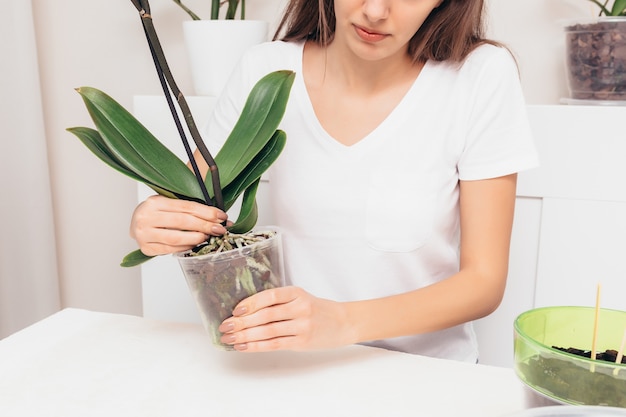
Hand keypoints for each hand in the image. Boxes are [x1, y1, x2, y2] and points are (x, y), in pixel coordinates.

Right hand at [130, 195, 227, 255]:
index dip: (206, 212)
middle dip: (205, 225)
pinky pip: (171, 250)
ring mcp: (144, 234)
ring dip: (197, 238)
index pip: (186, 207)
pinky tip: (195, 244)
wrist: (135, 223)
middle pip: (183, 222)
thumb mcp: (168, 203)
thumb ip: (187, 208)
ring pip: (176, 238)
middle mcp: (146, 217)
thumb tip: (216, 217)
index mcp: (154, 202)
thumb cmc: (157, 212)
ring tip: (208, 237)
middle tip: (220, 229)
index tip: (221, 216)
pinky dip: (186, 247)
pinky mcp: (146, 248)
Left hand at [218, 286, 356, 351]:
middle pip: (266, 316)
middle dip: (242, 322)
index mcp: (297, 293)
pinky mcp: (302, 342)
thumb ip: (278, 302)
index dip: (251, 303)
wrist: (343, 322)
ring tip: (230, 338)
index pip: (270, 296)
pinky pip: (274, 344)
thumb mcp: (301, 298)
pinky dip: (256, 346)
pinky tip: (244, 346)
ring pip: (268, 332)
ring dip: (245, 336)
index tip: (235, 310)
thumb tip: (245, 311)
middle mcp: (300, 308)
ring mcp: (302, 326)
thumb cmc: (317, 309)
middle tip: (224, 326)